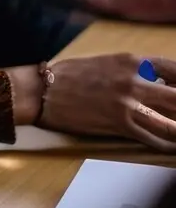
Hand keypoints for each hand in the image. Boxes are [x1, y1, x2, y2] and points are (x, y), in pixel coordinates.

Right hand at [38, 54, 175, 151]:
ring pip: (172, 124)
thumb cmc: (72, 74)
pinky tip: (172, 145)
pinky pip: (154, 139)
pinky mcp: (121, 125)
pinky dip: (168, 145)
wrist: (44, 91)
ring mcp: (129, 105)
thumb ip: (135, 71)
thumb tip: (162, 85)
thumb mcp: (108, 62)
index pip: (175, 69)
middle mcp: (134, 81)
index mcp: (131, 61)